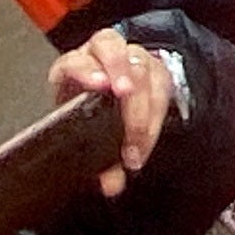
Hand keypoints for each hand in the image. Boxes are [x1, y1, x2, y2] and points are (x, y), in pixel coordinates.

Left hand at [46, 28, 176, 189]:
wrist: (108, 98)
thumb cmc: (88, 113)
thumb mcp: (82, 133)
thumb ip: (95, 159)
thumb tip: (112, 184)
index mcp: (72, 66)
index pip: (75, 59)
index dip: (87, 70)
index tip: (100, 86)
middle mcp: (99, 54)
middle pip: (113, 50)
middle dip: (124, 78)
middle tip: (128, 104)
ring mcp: (129, 56)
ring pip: (141, 65)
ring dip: (144, 102)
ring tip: (139, 136)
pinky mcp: (154, 66)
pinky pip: (162, 83)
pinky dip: (157, 112)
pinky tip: (150, 135)